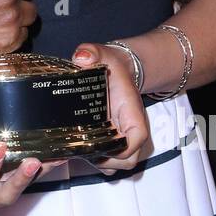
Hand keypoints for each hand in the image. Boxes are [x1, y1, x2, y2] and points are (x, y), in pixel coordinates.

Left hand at [71, 42, 150, 174]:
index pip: (137, 137)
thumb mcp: (101, 53)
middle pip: (129, 159)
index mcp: (131, 112)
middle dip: (107, 159)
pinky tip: (80, 148)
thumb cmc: (109, 64)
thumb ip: (91, 52)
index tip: (98, 144)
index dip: (121, 147)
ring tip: (79, 150)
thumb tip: (82, 58)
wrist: (115, 69)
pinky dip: (98, 160)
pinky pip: (111, 160)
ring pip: (120, 164)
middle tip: (82, 149)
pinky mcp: (113, 141)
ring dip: (101, 162)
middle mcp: (131, 129)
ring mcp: (123, 137)